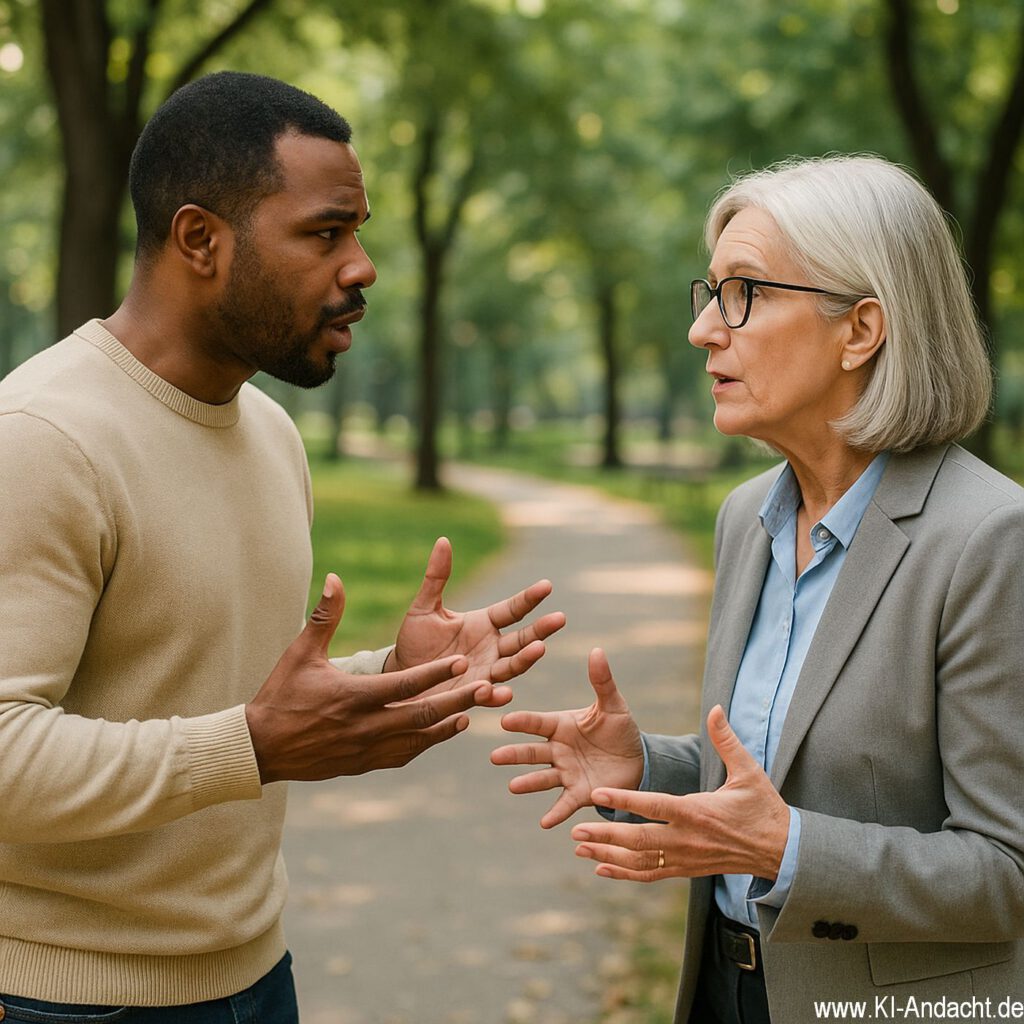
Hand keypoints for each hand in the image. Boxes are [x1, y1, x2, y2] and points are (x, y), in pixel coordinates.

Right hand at [246, 574, 495, 783]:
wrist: (261, 747)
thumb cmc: (281, 694)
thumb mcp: (301, 652)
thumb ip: (325, 616)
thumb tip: (335, 578)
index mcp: (352, 696)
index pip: (403, 684)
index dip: (434, 673)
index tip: (461, 661)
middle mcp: (364, 726)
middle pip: (421, 715)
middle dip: (457, 701)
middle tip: (486, 687)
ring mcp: (366, 749)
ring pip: (417, 740)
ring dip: (446, 727)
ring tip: (471, 711)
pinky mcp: (364, 764)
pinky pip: (403, 755)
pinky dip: (426, 744)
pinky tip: (443, 731)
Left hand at [388, 537, 565, 707]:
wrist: (401, 676)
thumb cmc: (414, 641)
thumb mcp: (424, 608)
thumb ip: (436, 577)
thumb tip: (443, 540)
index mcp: (484, 623)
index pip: (513, 608)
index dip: (529, 598)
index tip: (547, 586)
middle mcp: (492, 648)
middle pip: (523, 637)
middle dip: (541, 629)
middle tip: (559, 618)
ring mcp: (486, 672)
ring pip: (513, 666)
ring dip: (526, 658)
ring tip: (539, 649)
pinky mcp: (473, 695)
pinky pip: (489, 695)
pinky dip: (496, 694)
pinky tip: (503, 692)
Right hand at [490, 648, 643, 827]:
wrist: (639, 761)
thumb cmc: (620, 729)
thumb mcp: (613, 705)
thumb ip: (602, 681)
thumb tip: (597, 650)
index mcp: (562, 725)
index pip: (538, 723)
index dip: (523, 722)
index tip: (505, 721)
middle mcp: (558, 750)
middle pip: (532, 752)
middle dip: (514, 754)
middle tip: (495, 757)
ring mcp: (565, 773)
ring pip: (542, 778)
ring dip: (527, 782)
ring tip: (513, 786)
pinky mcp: (578, 793)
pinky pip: (563, 803)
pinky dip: (555, 813)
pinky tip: (544, 822)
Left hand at [570, 705, 789, 881]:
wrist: (781, 851)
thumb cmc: (763, 807)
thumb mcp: (748, 771)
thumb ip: (726, 740)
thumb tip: (716, 708)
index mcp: (698, 812)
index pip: (655, 806)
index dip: (625, 802)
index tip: (597, 795)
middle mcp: (687, 839)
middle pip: (640, 839)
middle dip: (606, 835)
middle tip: (577, 828)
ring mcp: (685, 859)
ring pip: (640, 860)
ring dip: (608, 855)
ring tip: (579, 846)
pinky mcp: (685, 870)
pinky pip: (650, 874)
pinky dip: (624, 872)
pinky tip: (600, 867)